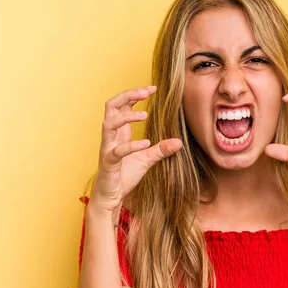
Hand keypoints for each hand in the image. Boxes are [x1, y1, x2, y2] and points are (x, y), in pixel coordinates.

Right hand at [90, 86, 182, 213]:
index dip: (135, 94)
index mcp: (119, 132)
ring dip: (126, 116)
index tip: (153, 89)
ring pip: (108, 124)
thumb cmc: (124, 176)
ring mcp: (108, 148)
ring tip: (144, 116)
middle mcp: (111, 136)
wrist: (112, 198)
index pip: (122, 104)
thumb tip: (179, 141)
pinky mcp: (108, 163)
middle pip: (111, 106)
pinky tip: (146, 143)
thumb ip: (161, 149)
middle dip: (128, 95)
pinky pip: (117, 151)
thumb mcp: (147, 160)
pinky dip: (131, 145)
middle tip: (146, 92)